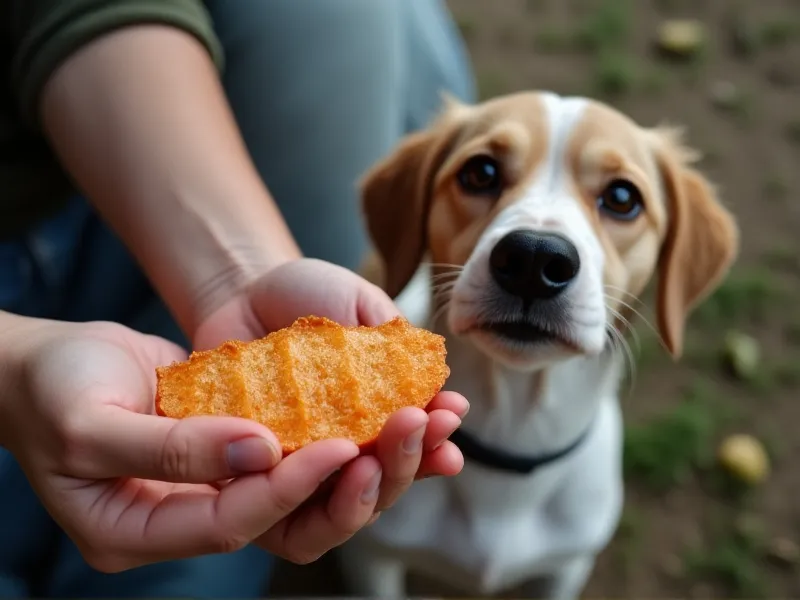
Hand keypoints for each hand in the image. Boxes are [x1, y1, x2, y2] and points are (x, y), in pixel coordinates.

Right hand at [0, 318, 394, 570]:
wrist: (48, 363)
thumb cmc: (51, 390)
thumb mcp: (90, 422)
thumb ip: (169, 448)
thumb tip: (259, 453)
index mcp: (140, 530)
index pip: (230, 523)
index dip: (285, 490)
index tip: (338, 448)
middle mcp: (186, 518)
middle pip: (283, 522)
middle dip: (349, 487)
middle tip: (404, 441)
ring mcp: (213, 485)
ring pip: (302, 490)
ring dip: (364, 459)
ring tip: (419, 424)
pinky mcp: (235, 450)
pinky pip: (295, 450)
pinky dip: (342, 432)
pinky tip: (387, 409)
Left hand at [194, 258, 467, 510]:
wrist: (242, 288)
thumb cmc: (308, 295)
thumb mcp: (360, 304)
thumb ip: (392, 338)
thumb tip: (432, 377)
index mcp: (381, 420)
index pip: (416, 449)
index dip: (437, 440)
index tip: (448, 414)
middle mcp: (345, 453)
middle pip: (384, 487)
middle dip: (407, 461)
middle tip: (414, 423)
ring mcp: (299, 469)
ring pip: (336, 514)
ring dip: (363, 495)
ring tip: (371, 463)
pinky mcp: (253, 475)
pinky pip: (274, 502)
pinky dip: (295, 495)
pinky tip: (307, 467)